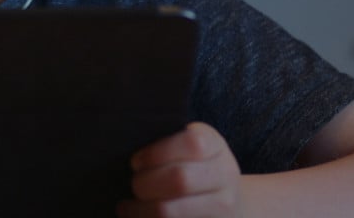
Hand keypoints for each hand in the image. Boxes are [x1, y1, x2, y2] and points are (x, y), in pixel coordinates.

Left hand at [117, 122, 240, 217]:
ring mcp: (223, 206)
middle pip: (179, 179)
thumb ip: (165, 143)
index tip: (135, 162)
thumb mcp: (187, 148)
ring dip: (140, 210)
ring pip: (170, 211)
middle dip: (145, 183)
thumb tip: (127, 146)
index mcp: (214, 145)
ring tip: (126, 207)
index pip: (191, 143)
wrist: (227, 199)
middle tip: (133, 186)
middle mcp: (224, 175)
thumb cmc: (192, 167)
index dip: (156, 153)